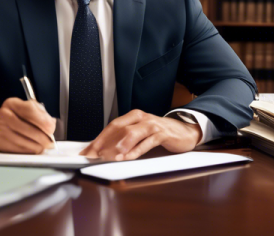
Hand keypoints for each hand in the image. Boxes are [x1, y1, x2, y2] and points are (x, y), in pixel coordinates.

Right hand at [0, 97, 55, 153]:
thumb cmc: (15, 117)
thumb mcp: (26, 109)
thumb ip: (41, 113)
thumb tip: (51, 124)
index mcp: (12, 103)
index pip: (29, 110)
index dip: (43, 120)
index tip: (51, 127)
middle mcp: (4, 115)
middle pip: (29, 129)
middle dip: (44, 137)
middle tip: (50, 141)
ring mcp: (0, 130)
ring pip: (26, 143)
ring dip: (39, 146)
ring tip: (42, 145)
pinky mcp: (0, 143)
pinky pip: (21, 151)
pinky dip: (30, 151)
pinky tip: (33, 147)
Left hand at [79, 110, 201, 160]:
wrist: (184, 131)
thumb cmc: (159, 133)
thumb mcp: (140, 133)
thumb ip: (125, 138)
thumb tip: (104, 150)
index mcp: (133, 116)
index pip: (112, 126)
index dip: (99, 138)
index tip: (88, 151)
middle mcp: (141, 118)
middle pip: (118, 129)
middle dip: (104, 142)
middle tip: (94, 154)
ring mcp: (152, 125)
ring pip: (131, 133)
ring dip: (118, 145)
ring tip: (108, 156)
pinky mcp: (162, 134)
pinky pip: (147, 142)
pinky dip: (136, 150)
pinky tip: (127, 157)